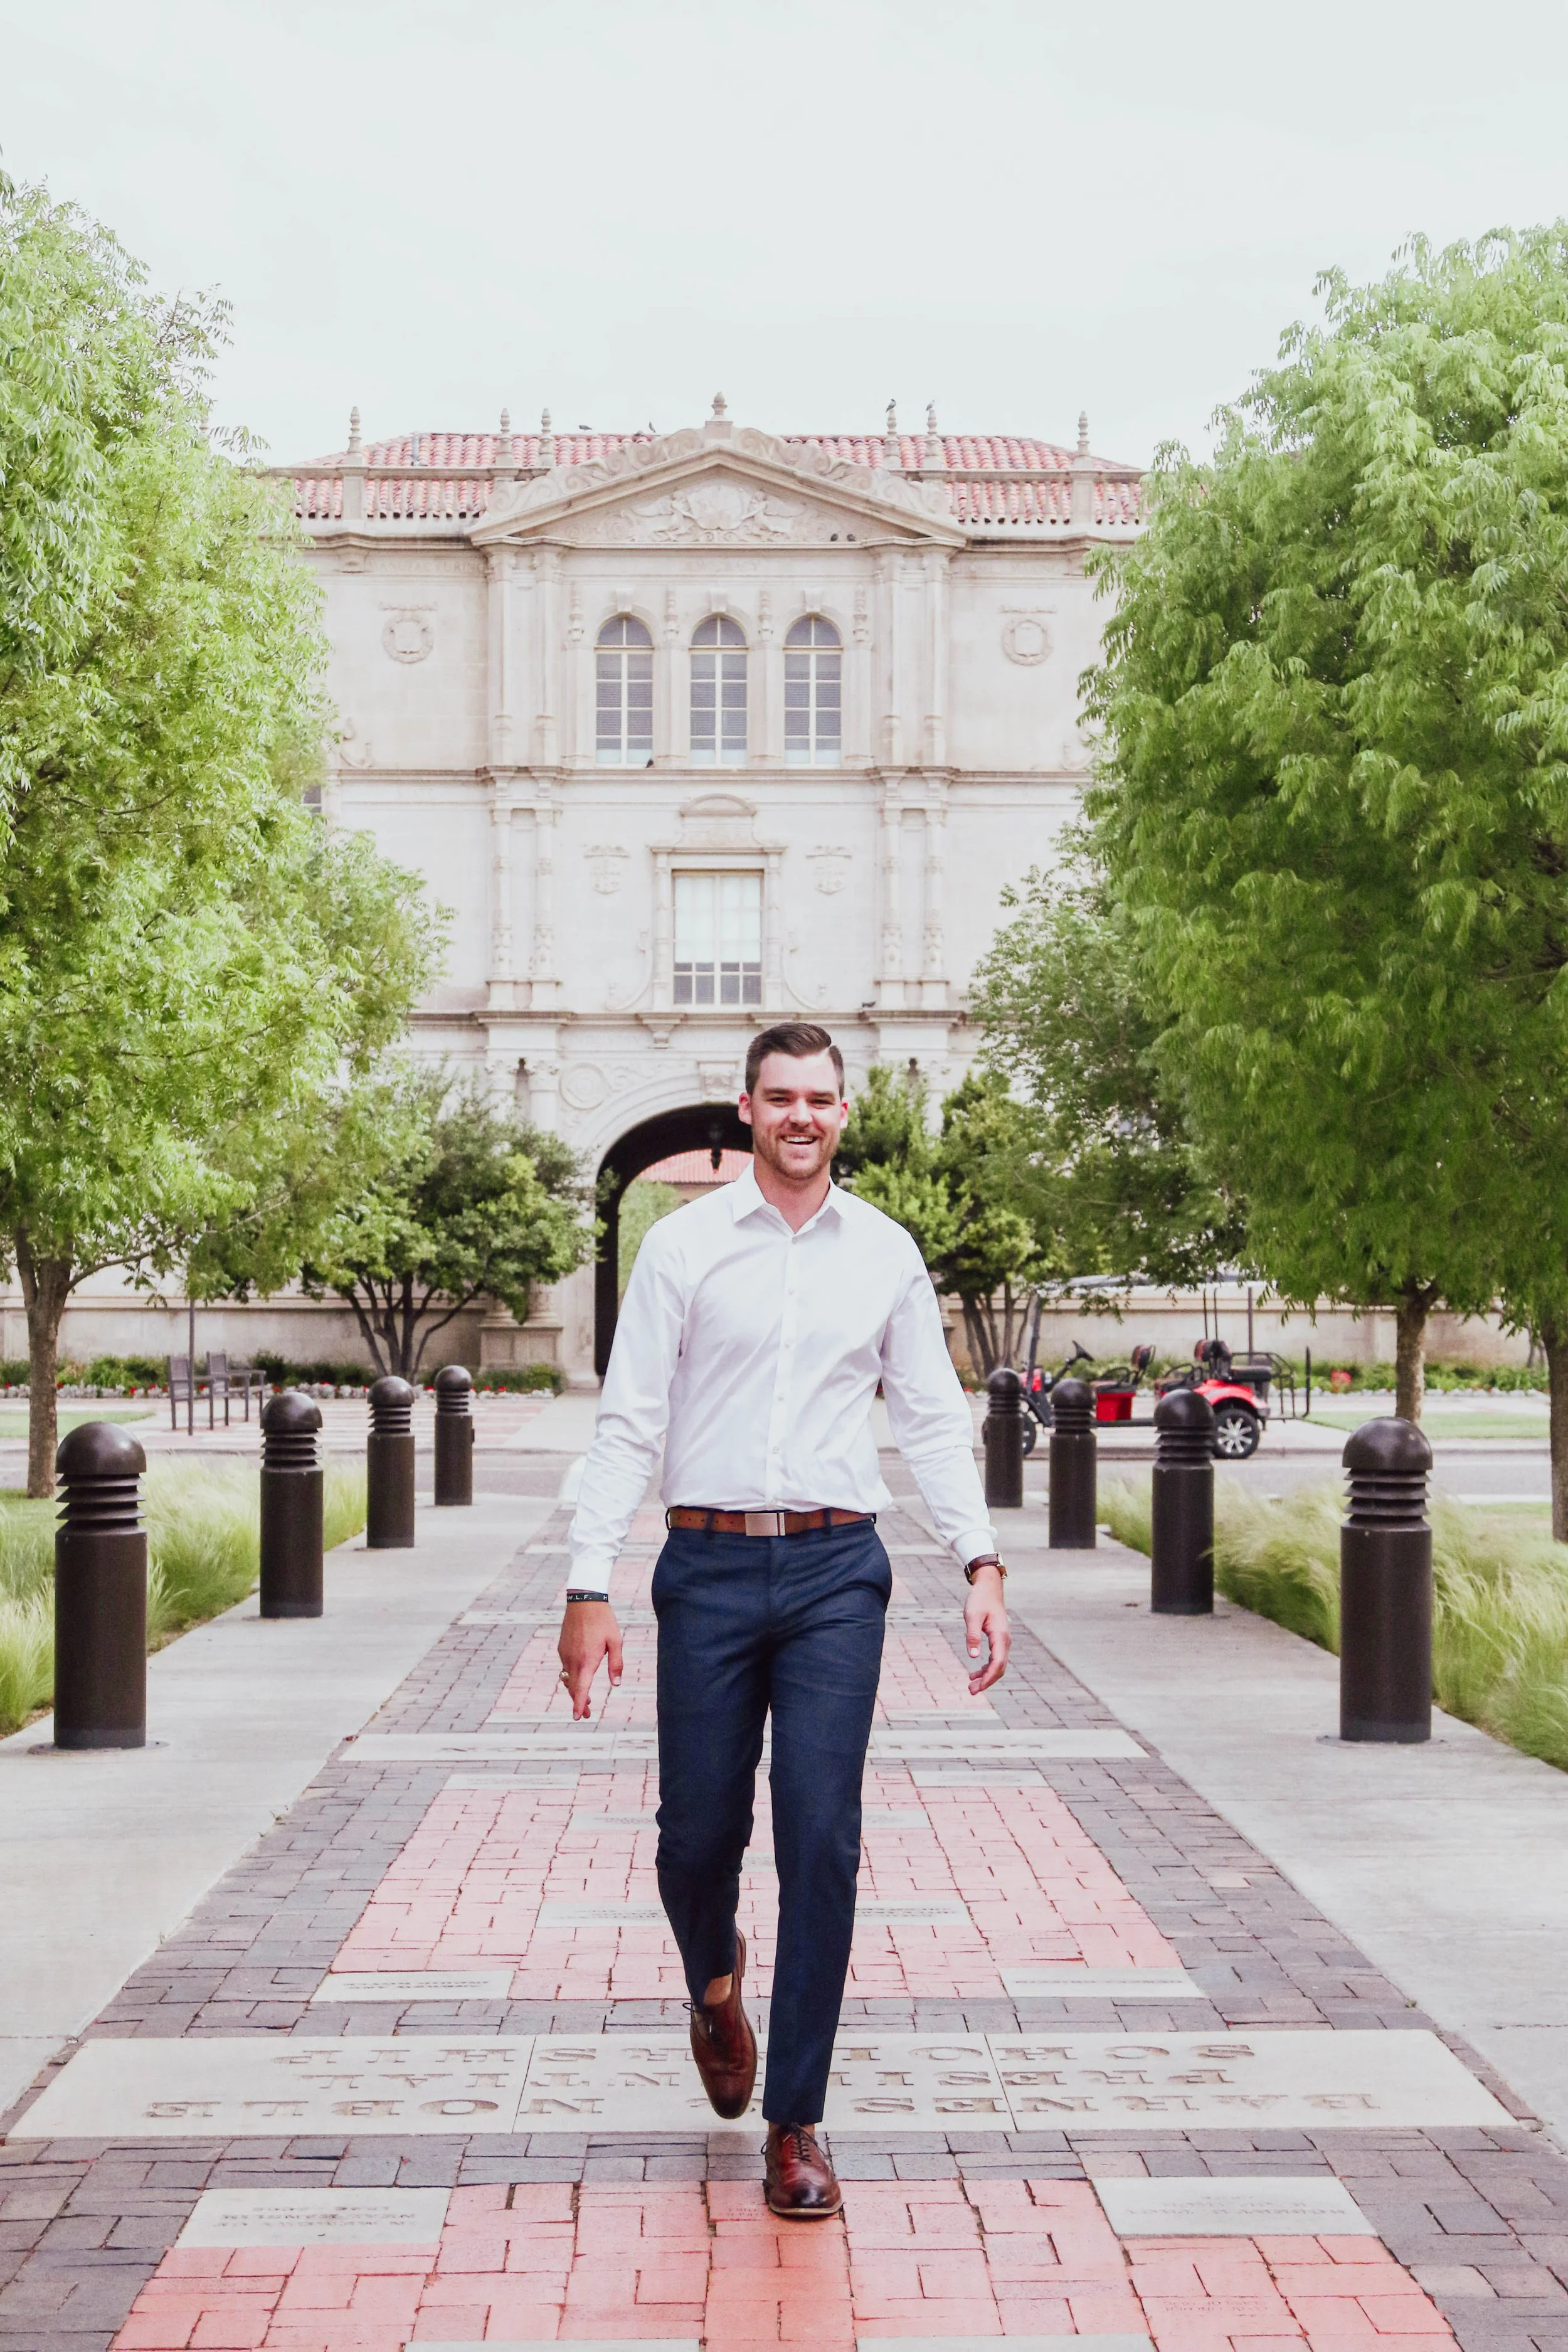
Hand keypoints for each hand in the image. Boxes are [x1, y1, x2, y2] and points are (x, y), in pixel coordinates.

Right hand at [557, 1600, 623, 1719]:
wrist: (583, 1601)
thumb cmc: (603, 1620)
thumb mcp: (615, 1641)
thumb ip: (616, 1664)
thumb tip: (616, 1684)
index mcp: (587, 1661)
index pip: (581, 1689)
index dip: (579, 1705)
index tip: (578, 1717)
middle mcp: (572, 1660)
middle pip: (573, 1688)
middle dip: (579, 1702)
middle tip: (587, 1713)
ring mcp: (565, 1654)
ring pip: (567, 1678)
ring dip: (575, 1690)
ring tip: (586, 1698)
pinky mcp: (561, 1648)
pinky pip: (565, 1667)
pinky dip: (571, 1676)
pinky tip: (580, 1674)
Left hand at [963, 1562, 1008, 1694]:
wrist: (988, 1587)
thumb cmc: (979, 1599)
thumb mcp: (972, 1616)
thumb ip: (972, 1635)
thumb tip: (973, 1656)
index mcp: (1000, 1636)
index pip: (998, 1663)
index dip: (989, 1678)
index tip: (977, 1688)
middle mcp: (1005, 1640)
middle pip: (1000, 1667)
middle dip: (987, 1681)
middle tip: (971, 1691)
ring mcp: (1003, 1640)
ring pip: (998, 1664)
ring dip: (986, 1676)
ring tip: (971, 1685)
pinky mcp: (998, 1639)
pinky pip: (995, 1658)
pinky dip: (986, 1667)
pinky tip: (975, 1672)